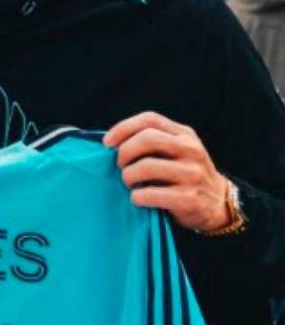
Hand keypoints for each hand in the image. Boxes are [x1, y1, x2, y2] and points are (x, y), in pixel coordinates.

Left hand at [103, 112, 230, 232]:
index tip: (107, 143)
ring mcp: (192, 174)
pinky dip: (137, 196)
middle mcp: (191, 150)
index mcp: (185, 134)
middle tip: (120, 165)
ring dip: (128, 176)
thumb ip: (153, 142)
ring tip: (129, 182)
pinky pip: (150, 194)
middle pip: (146, 139)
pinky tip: (138, 198)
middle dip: (124, 153)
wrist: (218, 204)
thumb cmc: (184, 174)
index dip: (123, 128)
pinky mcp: (190, 198)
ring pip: (145, 167)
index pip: (149, 119)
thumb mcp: (176, 150)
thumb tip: (112, 143)